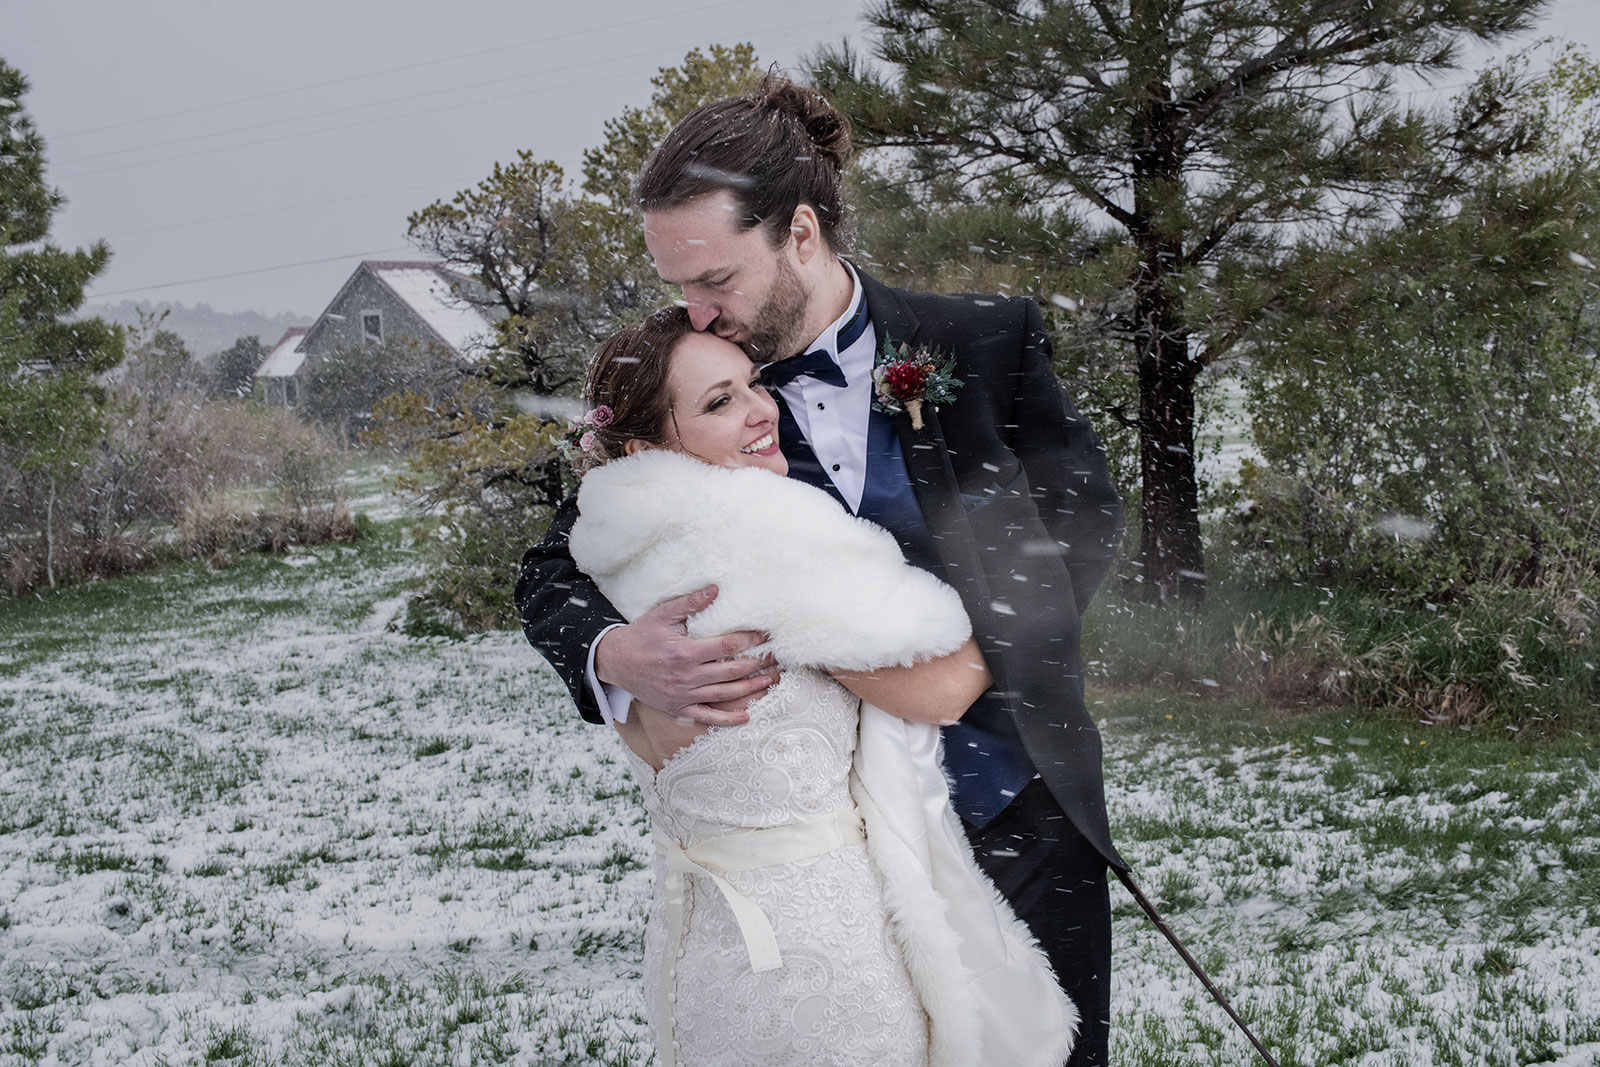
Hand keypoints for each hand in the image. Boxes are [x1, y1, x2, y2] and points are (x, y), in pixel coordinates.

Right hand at [594, 584, 776, 726]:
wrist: (616, 661)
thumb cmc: (641, 635)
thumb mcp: (663, 614)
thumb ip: (690, 603)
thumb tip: (716, 589)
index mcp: (685, 652)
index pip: (726, 646)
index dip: (749, 640)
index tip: (766, 635)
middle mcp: (686, 676)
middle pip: (731, 671)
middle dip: (758, 664)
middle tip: (777, 658)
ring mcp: (683, 695)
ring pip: (724, 694)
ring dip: (750, 689)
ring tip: (771, 680)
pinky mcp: (678, 708)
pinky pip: (706, 716)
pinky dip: (727, 719)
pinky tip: (746, 716)